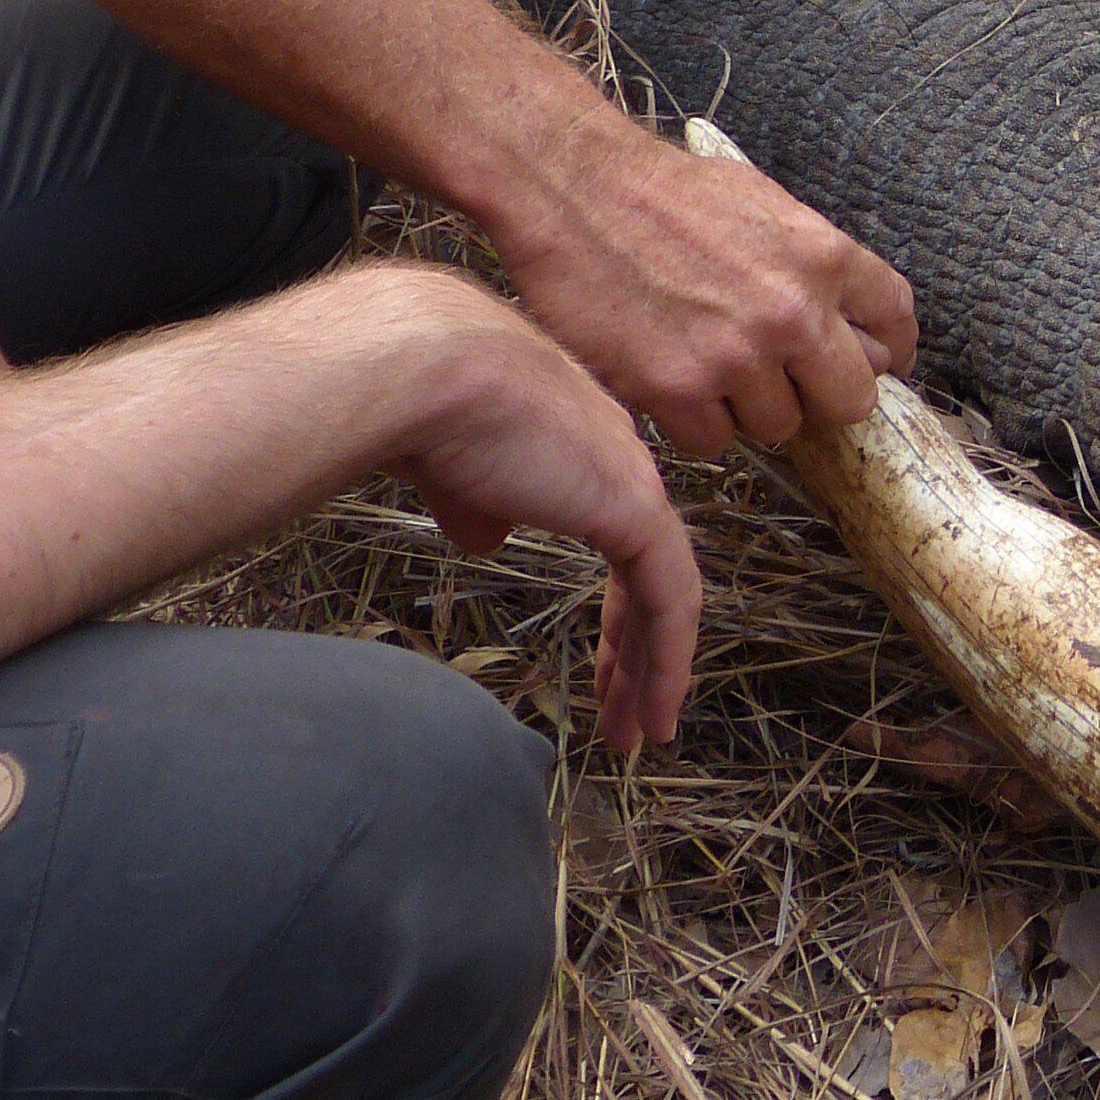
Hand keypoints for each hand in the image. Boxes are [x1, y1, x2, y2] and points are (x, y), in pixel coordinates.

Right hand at [370, 266, 701, 749]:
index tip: (607, 664)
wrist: (429, 367)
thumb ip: (480, 502)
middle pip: (652, 571)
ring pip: (669, 593)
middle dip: (640, 648)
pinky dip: (669, 657)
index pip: (623, 536)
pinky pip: (673, 598)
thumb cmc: (426, 405)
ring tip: (643, 732)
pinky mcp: (634, 510)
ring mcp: (634, 484)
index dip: (618, 607)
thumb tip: (488, 538)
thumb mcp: (454, 468)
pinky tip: (657, 704)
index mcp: (583, 444)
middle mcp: (622, 461)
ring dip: (657, 668)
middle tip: (632, 713)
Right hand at [494, 130, 916, 458]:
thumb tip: (852, 329)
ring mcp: (735, 357)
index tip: (882, 364)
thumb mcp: (766, 206)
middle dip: (823, 394)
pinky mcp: (676, 390)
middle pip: (850, 399)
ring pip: (777, 425)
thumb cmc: (668, 193)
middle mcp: (791, 313)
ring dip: (751, 406)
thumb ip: (816, 267)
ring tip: (712, 362)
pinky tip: (674, 379)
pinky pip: (713, 440)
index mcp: (824, 257)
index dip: (890, 349)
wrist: (577, 189)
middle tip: (789, 380)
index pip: (895, 320)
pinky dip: (696, 421)